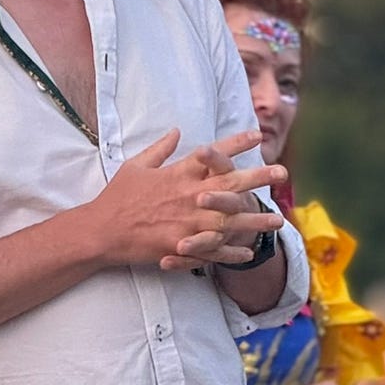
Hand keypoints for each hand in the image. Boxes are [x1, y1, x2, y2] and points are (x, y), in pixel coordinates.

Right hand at [88, 129, 284, 270]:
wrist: (102, 231)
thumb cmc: (117, 197)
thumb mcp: (136, 166)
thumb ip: (160, 149)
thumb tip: (176, 131)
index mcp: (179, 174)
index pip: (213, 154)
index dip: (236, 143)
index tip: (256, 135)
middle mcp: (189, 196)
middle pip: (231, 185)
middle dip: (259, 177)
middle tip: (282, 173)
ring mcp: (187, 223)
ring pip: (229, 221)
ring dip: (254, 220)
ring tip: (277, 220)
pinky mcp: (181, 245)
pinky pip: (212, 250)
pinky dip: (230, 252)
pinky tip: (248, 252)